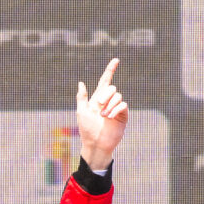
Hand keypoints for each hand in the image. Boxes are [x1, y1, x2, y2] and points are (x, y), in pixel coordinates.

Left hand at [75, 57, 129, 171]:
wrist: (95, 143)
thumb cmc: (86, 129)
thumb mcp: (81, 112)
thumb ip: (81, 97)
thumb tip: (81, 82)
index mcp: (97, 99)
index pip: (105, 81)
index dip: (110, 70)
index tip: (116, 60)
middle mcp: (108, 101)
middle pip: (112, 88)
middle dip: (105, 95)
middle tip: (99, 106)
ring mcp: (116, 108)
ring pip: (118, 96)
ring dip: (109, 105)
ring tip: (103, 116)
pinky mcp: (123, 115)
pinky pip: (123, 106)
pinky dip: (116, 110)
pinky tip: (110, 118)